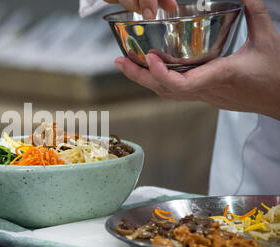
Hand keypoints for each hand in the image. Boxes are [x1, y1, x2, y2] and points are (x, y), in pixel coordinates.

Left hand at [113, 0, 279, 119]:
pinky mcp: (206, 97)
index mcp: (220, 76)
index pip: (182, 85)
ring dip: (145, 80)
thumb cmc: (277, 74)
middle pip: (164, 90)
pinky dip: (159, 82)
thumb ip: (256, 12)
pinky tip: (151, 71)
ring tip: (127, 65)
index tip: (150, 57)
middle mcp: (208, 89)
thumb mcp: (269, 39)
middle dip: (139, 77)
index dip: (161, 74)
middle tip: (119, 62)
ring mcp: (206, 96)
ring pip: (167, 93)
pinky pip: (176, 93)